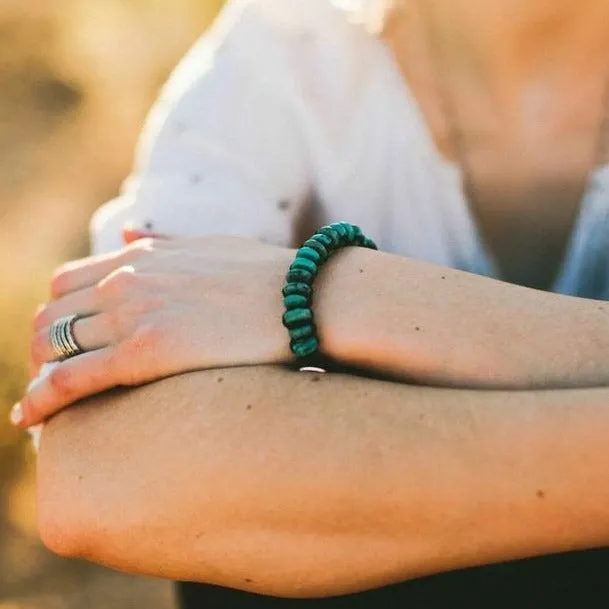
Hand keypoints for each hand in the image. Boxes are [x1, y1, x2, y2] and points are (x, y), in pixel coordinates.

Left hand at [17, 235, 295, 426]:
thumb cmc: (269, 276)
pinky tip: (29, 419)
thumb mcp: (213, 245)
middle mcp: (128, 280)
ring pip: (51, 346)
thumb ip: (167, 240)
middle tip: (47, 378)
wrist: (307, 297)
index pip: (66, 283)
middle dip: (39, 348)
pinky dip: (41, 399)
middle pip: (50, 314)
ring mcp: (134, 314)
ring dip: (36, 375)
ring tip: (38, 404)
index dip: (54, 315)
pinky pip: (70, 378)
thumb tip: (132, 229)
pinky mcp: (145, 353)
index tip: (60, 342)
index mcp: (142, 257)